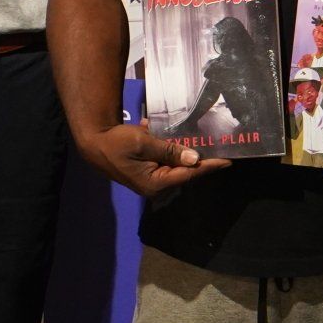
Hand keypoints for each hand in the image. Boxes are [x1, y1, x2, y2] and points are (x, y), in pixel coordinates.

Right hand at [79, 123, 229, 195]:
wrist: (94, 143)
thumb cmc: (117, 143)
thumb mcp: (143, 143)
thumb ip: (169, 150)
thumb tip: (194, 158)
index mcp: (156, 183)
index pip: (189, 173)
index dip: (210, 166)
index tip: (228, 161)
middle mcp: (156, 186)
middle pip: (185, 170)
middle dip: (201, 157)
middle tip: (219, 145)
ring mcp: (152, 181)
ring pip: (177, 165)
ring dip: (185, 151)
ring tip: (203, 139)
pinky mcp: (148, 173)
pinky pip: (166, 162)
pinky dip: (171, 150)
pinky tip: (174, 135)